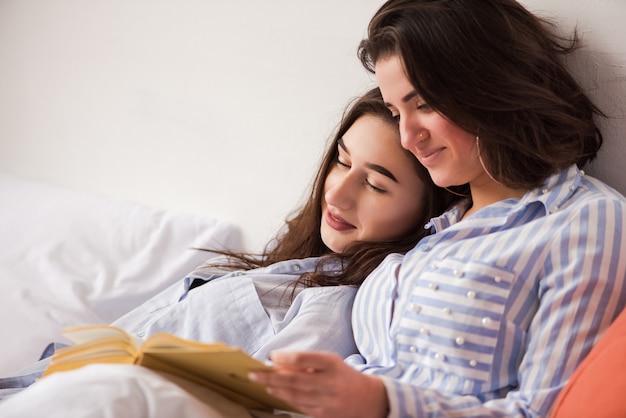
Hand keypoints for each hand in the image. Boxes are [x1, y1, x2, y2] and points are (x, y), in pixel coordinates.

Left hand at [248, 351, 387, 417]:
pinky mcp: (324, 414)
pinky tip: (277, 393)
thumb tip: (278, 363)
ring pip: (294, 395)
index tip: (272, 355)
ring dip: (276, 389)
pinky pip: (300, 406)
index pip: (304, 358)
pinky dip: (286, 399)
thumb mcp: (331, 363)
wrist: (370, 400)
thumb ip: (307, 362)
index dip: (285, 357)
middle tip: (254, 373)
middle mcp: (330, 382)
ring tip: (263, 384)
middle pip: (295, 379)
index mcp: (332, 364)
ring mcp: (327, 401)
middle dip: (271, 376)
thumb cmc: (344, 376)